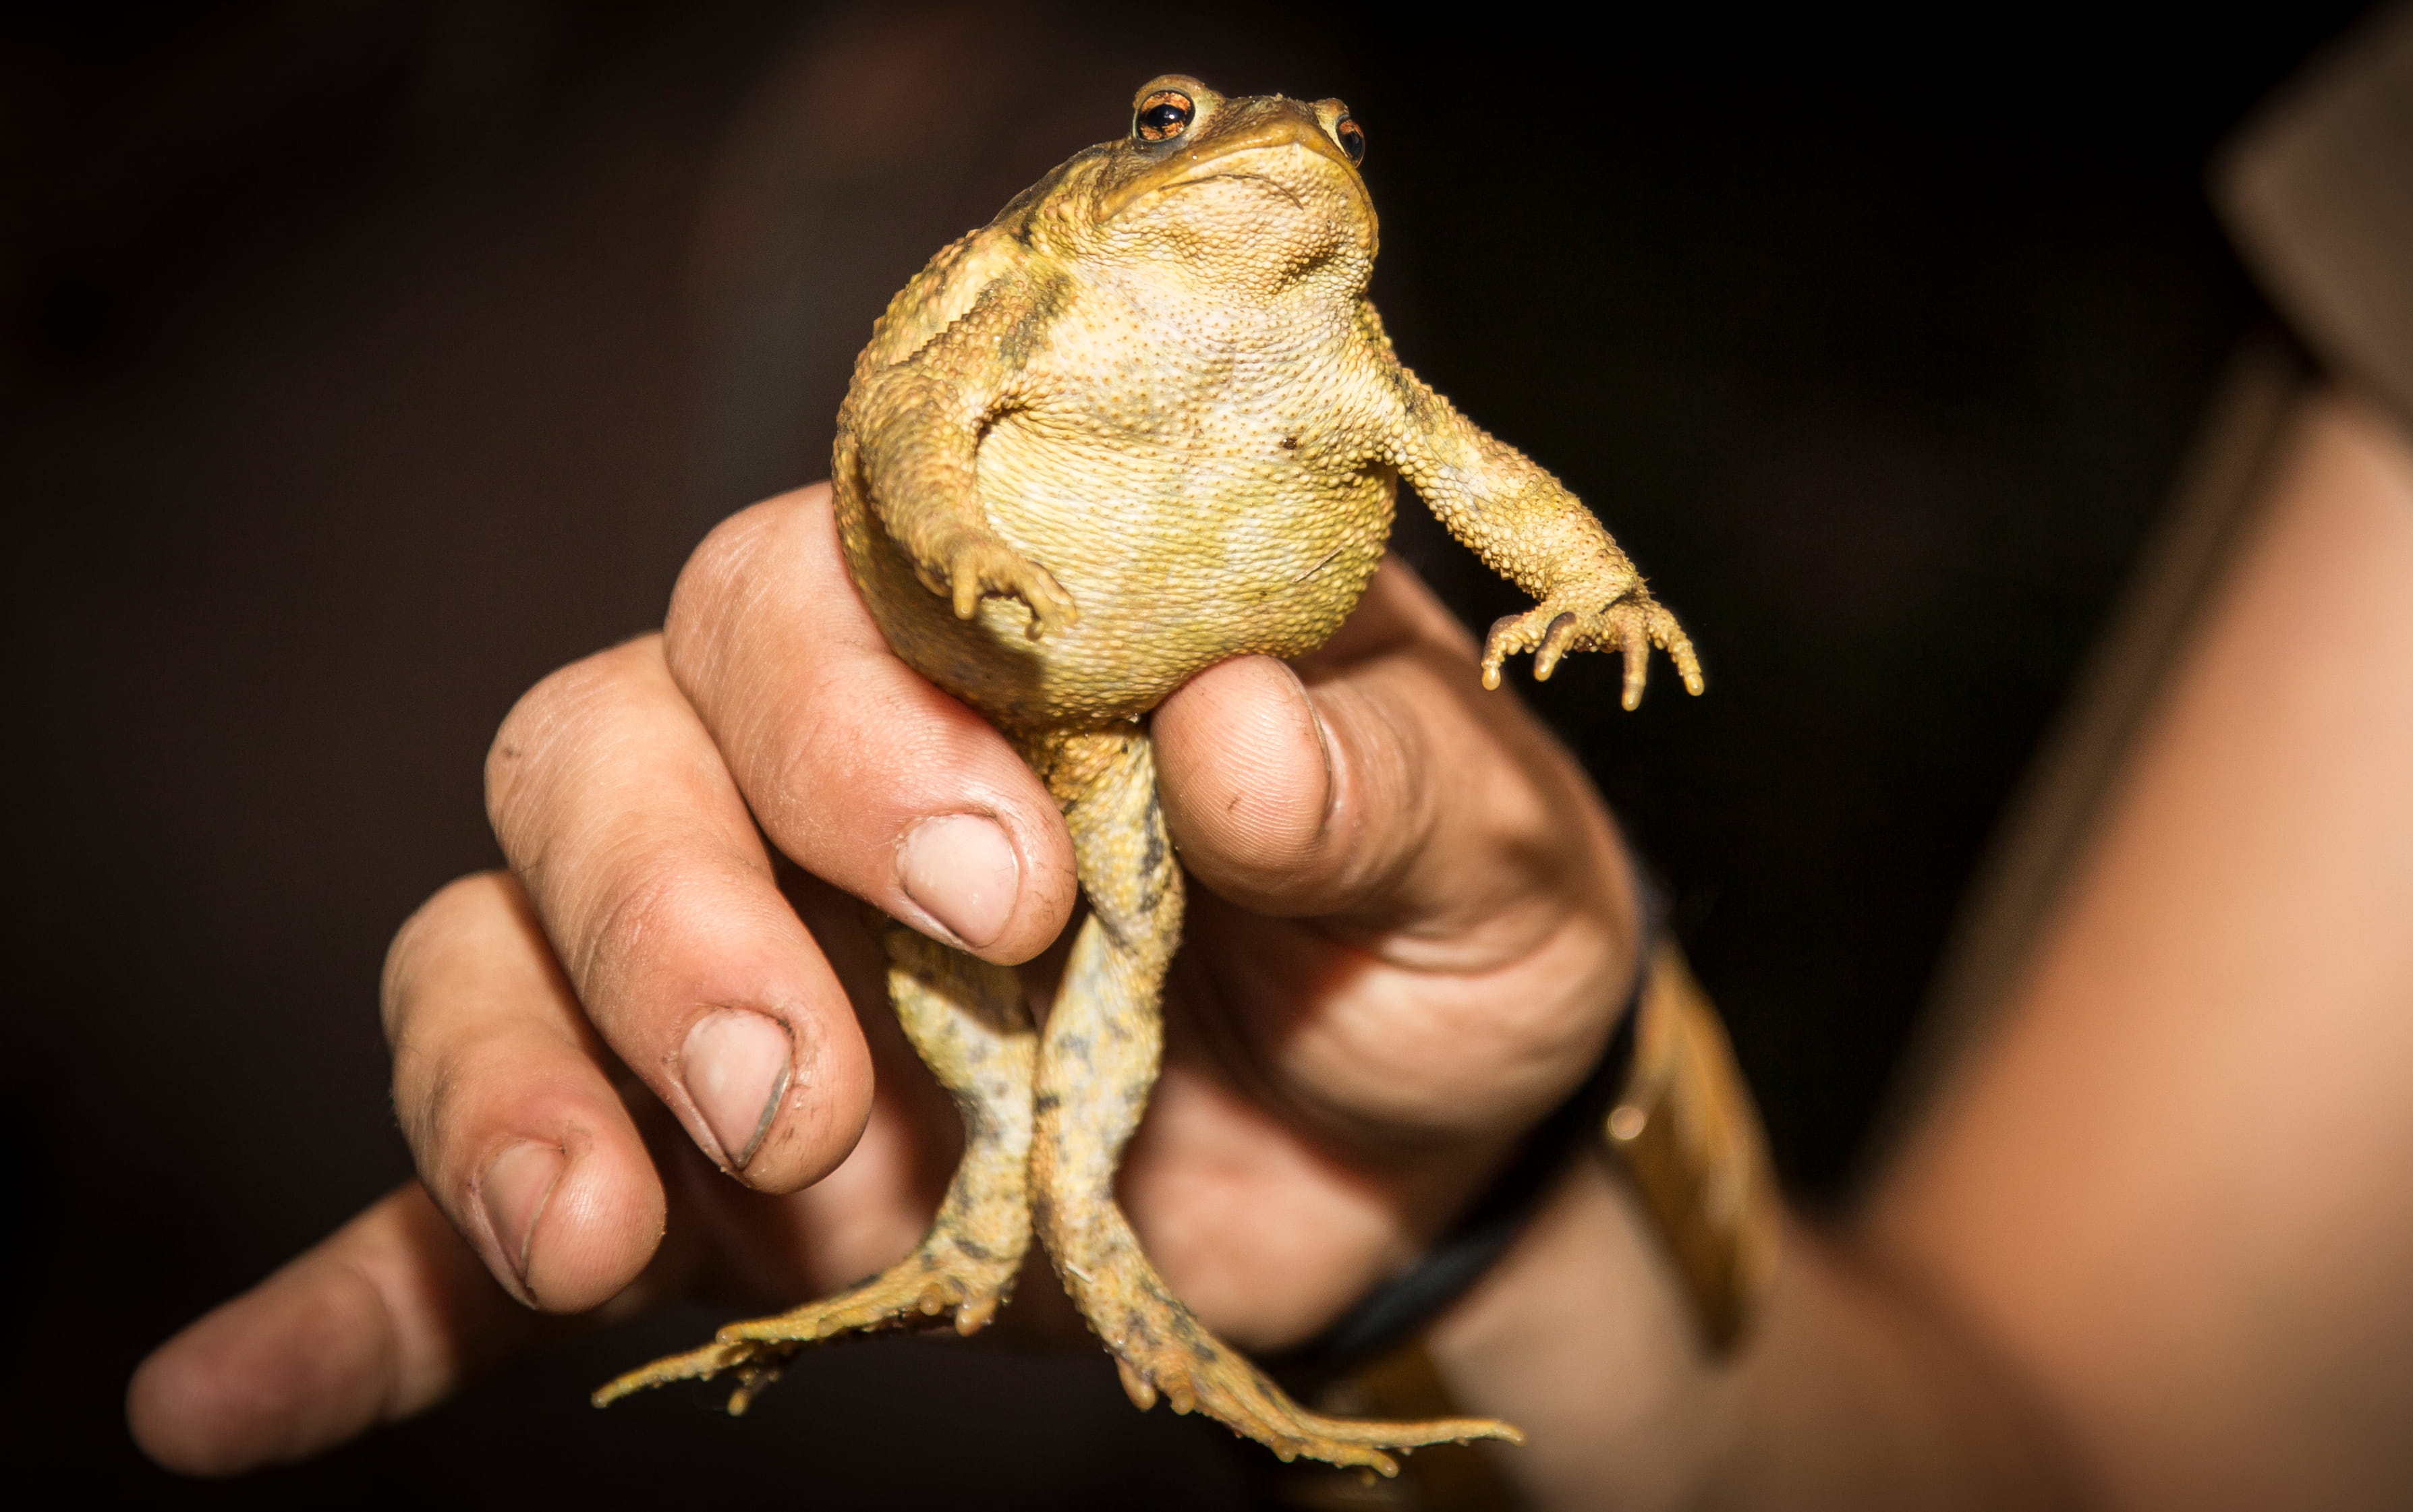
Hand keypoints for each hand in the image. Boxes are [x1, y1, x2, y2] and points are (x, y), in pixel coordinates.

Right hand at [127, 483, 1639, 1475]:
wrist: (1430, 1132)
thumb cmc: (1446, 927)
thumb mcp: (1484, 850)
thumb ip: (1377, 785)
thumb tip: (1244, 744)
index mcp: (986, 636)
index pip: (820, 584)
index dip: (853, 717)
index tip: (997, 884)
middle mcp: (810, 774)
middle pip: (609, 750)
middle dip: (673, 913)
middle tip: (799, 1083)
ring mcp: (735, 975)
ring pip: (506, 946)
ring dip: (516, 1082)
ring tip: (603, 1232)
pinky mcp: (716, 1175)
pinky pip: (474, 1214)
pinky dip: (364, 1295)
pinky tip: (227, 1401)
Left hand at [1481, 585, 1703, 711]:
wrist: (1594, 567)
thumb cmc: (1559, 604)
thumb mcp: (1529, 621)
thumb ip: (1504, 644)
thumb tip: (1486, 681)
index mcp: (1579, 609)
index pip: (1564, 630)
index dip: (1551, 651)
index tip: (1541, 674)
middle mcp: (1610, 610)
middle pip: (1622, 637)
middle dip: (1626, 667)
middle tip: (1625, 702)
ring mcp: (1635, 613)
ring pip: (1646, 640)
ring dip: (1639, 669)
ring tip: (1630, 703)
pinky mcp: (1655, 619)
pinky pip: (1676, 638)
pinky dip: (1686, 659)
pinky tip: (1695, 688)